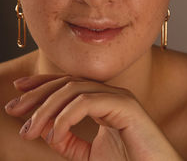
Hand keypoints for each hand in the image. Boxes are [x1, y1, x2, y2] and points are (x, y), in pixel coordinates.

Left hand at [5, 75, 183, 160]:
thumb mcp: (89, 154)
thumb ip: (70, 141)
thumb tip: (48, 131)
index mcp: (103, 99)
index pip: (68, 83)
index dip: (42, 83)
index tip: (19, 89)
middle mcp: (109, 92)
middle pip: (66, 82)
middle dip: (37, 93)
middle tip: (13, 108)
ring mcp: (118, 96)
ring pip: (73, 89)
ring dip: (46, 109)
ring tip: (30, 130)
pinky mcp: (125, 105)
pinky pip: (87, 102)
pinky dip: (66, 117)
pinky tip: (55, 134)